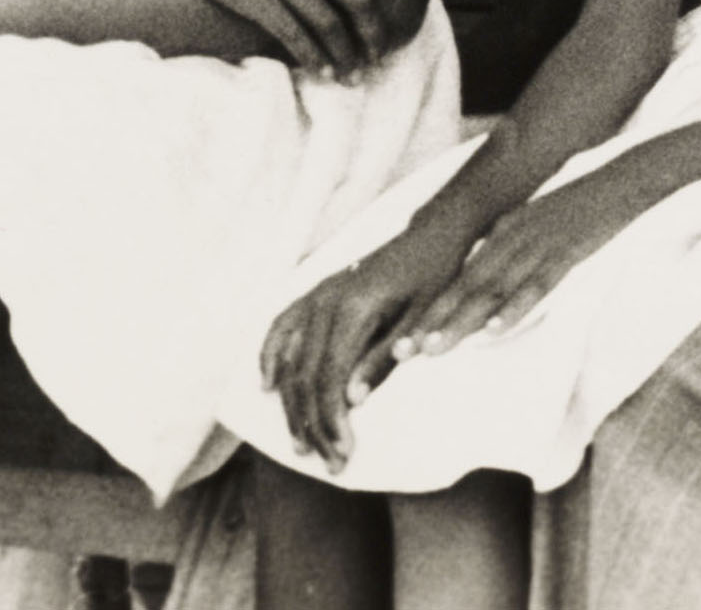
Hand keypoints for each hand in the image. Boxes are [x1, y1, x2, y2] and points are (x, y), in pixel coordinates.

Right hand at [260, 224, 469, 464]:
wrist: (430, 237)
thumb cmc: (433, 280)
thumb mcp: (418, 321)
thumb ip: (383, 359)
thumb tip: (352, 401)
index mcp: (354, 309)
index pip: (330, 377)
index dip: (332, 420)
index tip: (342, 455)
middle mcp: (326, 301)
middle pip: (305, 375)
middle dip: (313, 424)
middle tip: (328, 462)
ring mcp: (317, 294)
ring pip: (290, 359)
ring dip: (291, 405)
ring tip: (300, 443)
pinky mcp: (316, 292)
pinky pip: (281, 325)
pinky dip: (270, 355)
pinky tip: (267, 386)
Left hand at [389, 165, 654, 356]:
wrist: (622, 180)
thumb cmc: (583, 206)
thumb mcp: (537, 222)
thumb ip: (511, 246)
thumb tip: (491, 280)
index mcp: (503, 231)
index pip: (460, 277)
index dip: (432, 308)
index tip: (407, 338)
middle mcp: (511, 238)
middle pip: (466, 286)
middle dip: (434, 320)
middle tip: (403, 352)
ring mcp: (537, 245)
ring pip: (491, 289)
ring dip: (460, 321)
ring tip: (433, 349)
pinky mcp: (565, 254)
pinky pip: (536, 286)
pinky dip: (514, 308)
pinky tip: (495, 330)